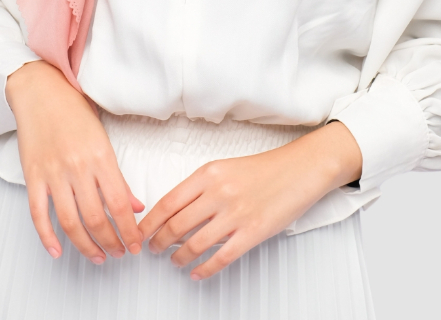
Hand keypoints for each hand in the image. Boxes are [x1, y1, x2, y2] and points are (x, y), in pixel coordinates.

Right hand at [5, 60, 143, 263]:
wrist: (40, 90)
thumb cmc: (73, 109)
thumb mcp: (103, 137)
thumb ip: (117, 175)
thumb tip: (135, 205)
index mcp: (100, 155)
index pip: (120, 204)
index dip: (129, 230)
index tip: (136, 244)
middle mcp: (77, 166)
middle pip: (96, 218)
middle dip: (111, 242)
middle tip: (119, 253)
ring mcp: (53, 172)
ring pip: (70, 222)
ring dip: (85, 245)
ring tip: (97, 256)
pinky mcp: (32, 175)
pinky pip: (38, 214)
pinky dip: (47, 237)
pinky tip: (57, 250)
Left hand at [137, 120, 361, 280]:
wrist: (299, 169)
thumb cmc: (264, 168)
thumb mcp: (225, 168)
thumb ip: (201, 186)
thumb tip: (176, 209)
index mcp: (209, 174)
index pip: (168, 202)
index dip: (150, 222)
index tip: (140, 232)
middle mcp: (218, 193)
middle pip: (176, 225)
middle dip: (159, 242)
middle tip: (152, 249)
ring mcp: (235, 214)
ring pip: (195, 243)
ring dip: (179, 257)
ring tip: (174, 260)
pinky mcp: (252, 232)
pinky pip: (221, 257)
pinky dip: (204, 269)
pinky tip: (197, 272)